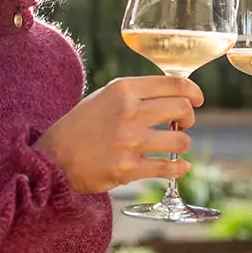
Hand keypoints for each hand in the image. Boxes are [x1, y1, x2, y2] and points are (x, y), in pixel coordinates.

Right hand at [34, 76, 203, 193]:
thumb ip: (134, 94)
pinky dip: (179, 168)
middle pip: (182, 109)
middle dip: (189, 117)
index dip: (193, 91)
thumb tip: (170, 95)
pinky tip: (181, 167)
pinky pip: (167, 167)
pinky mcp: (128, 168)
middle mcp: (129, 113)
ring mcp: (130, 142)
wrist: (54, 159)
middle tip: (183, 123)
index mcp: (124, 90)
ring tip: (175, 145)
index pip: (173, 84)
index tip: (197, 99)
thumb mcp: (103, 97)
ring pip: (180, 140)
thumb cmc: (79, 126)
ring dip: (183, 143)